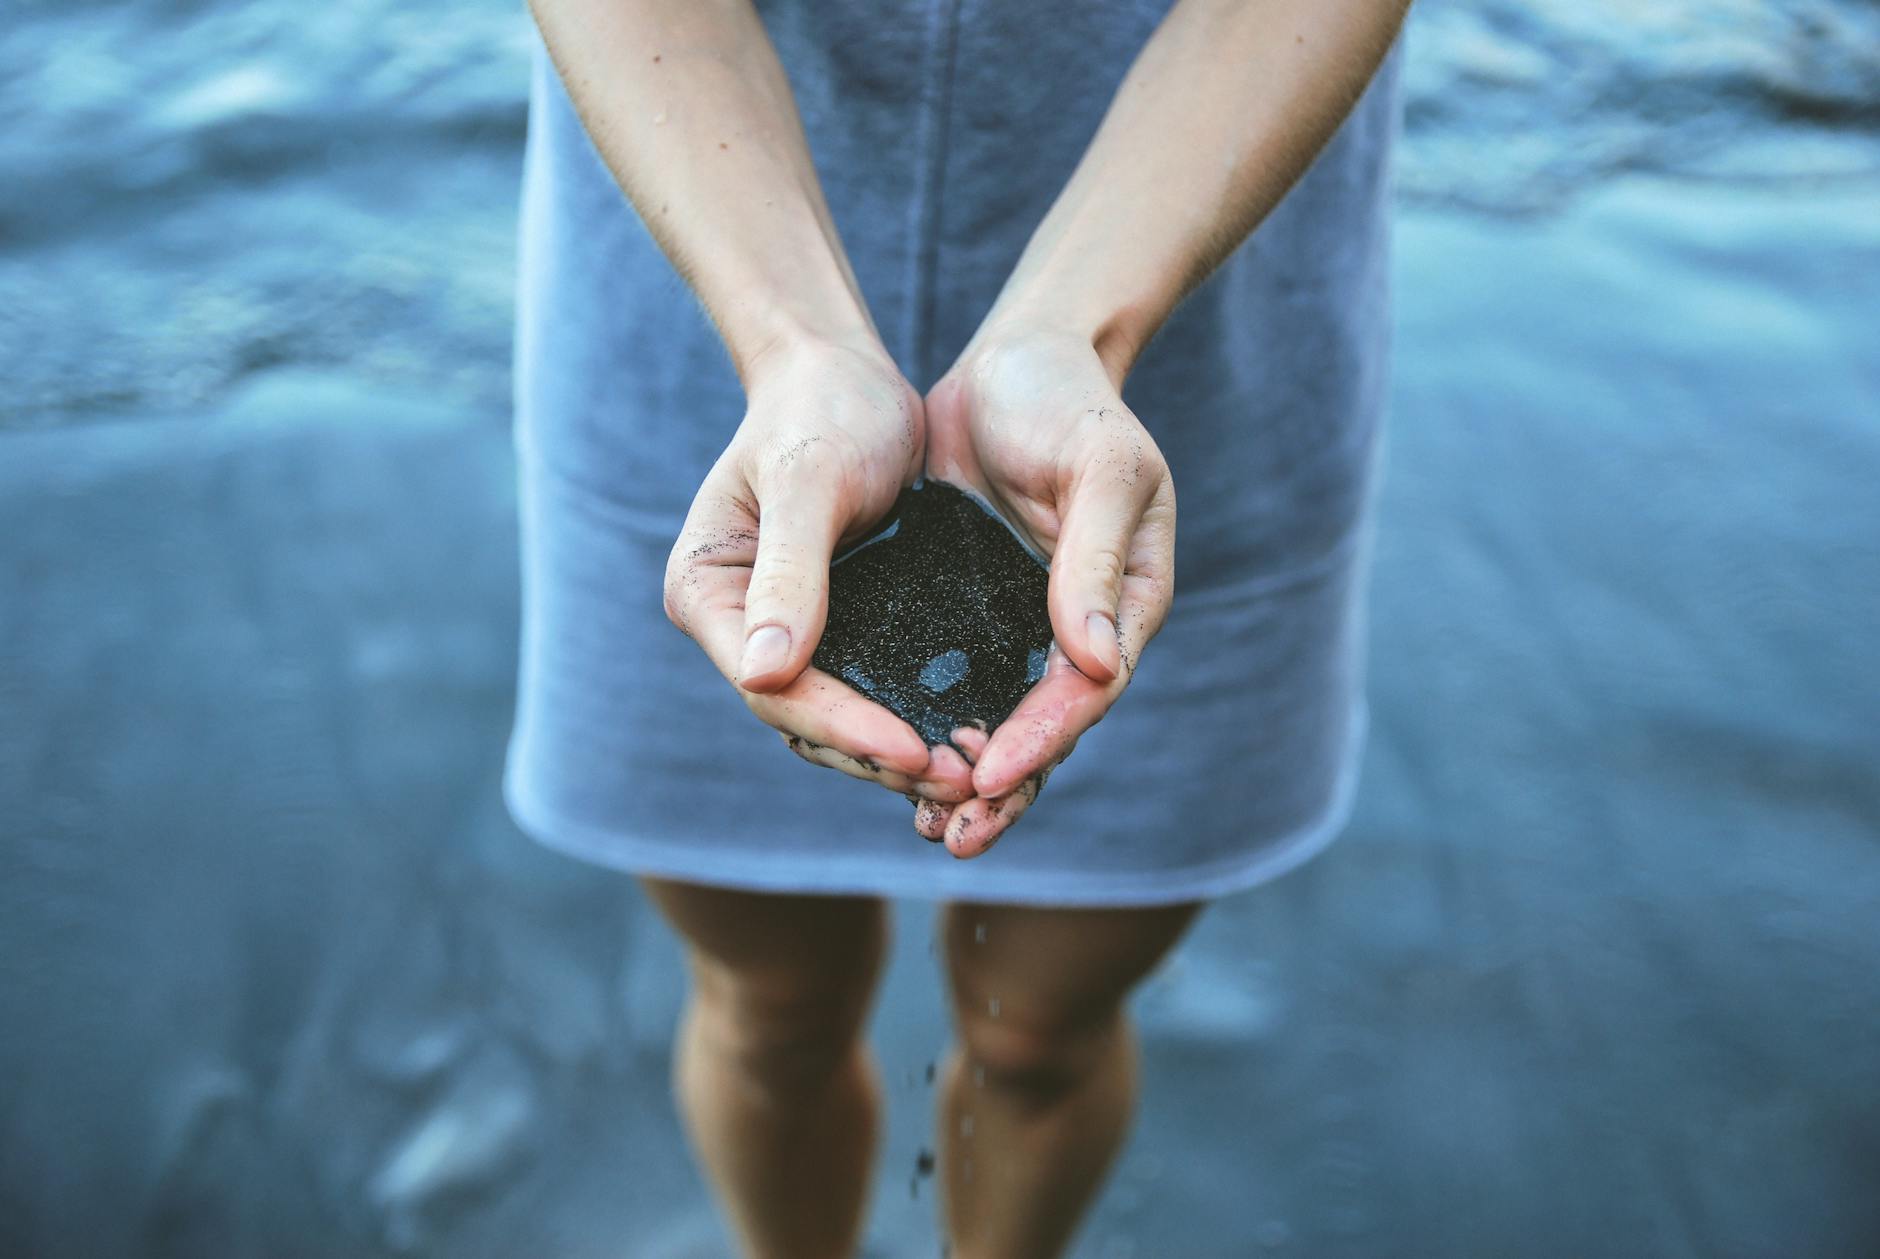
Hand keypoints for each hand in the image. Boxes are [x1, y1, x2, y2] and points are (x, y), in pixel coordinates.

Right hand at [664, 336, 976, 803]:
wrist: (846, 371)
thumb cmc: (820, 408)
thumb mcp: (808, 482)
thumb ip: (789, 572)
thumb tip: (762, 672)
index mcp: (708, 594)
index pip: (773, 688)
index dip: (843, 726)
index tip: (913, 749)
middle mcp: (739, 626)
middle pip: (803, 719)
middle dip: (879, 754)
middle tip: (961, 778)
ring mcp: (788, 632)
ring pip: (839, 717)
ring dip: (901, 750)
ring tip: (972, 773)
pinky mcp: (839, 626)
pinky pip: (873, 689)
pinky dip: (915, 715)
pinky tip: (972, 735)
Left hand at [915, 327, 1176, 855]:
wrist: (1017, 359)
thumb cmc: (1071, 402)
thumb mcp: (1100, 465)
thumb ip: (1093, 559)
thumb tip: (1097, 664)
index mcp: (1125, 604)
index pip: (1087, 689)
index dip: (1045, 737)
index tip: (995, 774)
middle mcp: (1074, 629)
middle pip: (1046, 729)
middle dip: (1005, 788)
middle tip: (955, 836)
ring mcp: (1018, 625)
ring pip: (997, 722)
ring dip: (967, 781)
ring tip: (929, 833)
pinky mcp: (964, 613)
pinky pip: (949, 685)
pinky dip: (928, 729)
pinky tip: (890, 768)